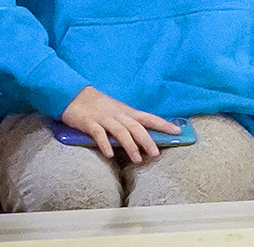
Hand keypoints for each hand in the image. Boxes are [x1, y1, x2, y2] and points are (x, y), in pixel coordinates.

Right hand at [58, 86, 180, 163]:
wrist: (75, 95)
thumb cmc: (99, 106)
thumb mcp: (117, 111)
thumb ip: (129, 122)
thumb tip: (144, 135)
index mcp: (127, 112)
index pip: (149, 118)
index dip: (163, 124)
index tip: (178, 131)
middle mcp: (118, 115)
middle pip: (136, 127)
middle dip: (147, 140)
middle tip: (156, 154)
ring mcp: (104, 118)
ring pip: (120, 131)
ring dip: (130, 145)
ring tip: (137, 159)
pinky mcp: (89, 123)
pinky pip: (98, 134)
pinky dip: (105, 143)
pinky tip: (109, 154)